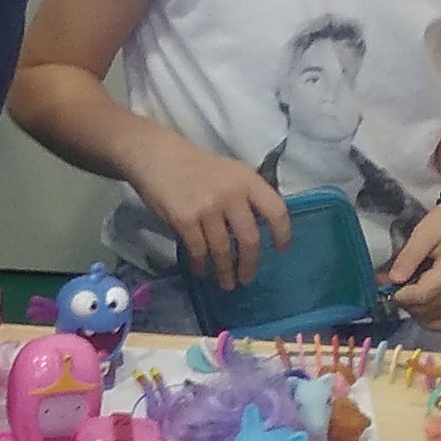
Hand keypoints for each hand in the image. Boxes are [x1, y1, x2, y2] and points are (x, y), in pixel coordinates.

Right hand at [130, 133, 289, 289]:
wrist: (158, 157)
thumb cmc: (197, 167)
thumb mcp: (231, 173)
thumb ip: (247, 197)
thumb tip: (261, 231)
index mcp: (247, 180)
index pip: (276, 211)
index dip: (282, 234)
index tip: (280, 250)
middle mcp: (231, 193)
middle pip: (250, 239)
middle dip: (249, 264)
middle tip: (247, 279)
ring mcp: (208, 207)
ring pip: (223, 250)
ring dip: (225, 271)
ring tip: (227, 283)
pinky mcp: (185, 219)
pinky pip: (198, 250)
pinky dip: (201, 264)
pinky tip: (202, 270)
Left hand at [381, 193, 440, 324]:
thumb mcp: (425, 231)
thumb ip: (408, 257)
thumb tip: (393, 281)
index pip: (422, 297)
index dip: (400, 296)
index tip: (387, 286)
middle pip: (427, 310)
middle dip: (405, 302)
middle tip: (394, 286)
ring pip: (434, 318)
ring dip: (416, 309)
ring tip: (408, 289)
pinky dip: (431, 317)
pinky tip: (423, 302)